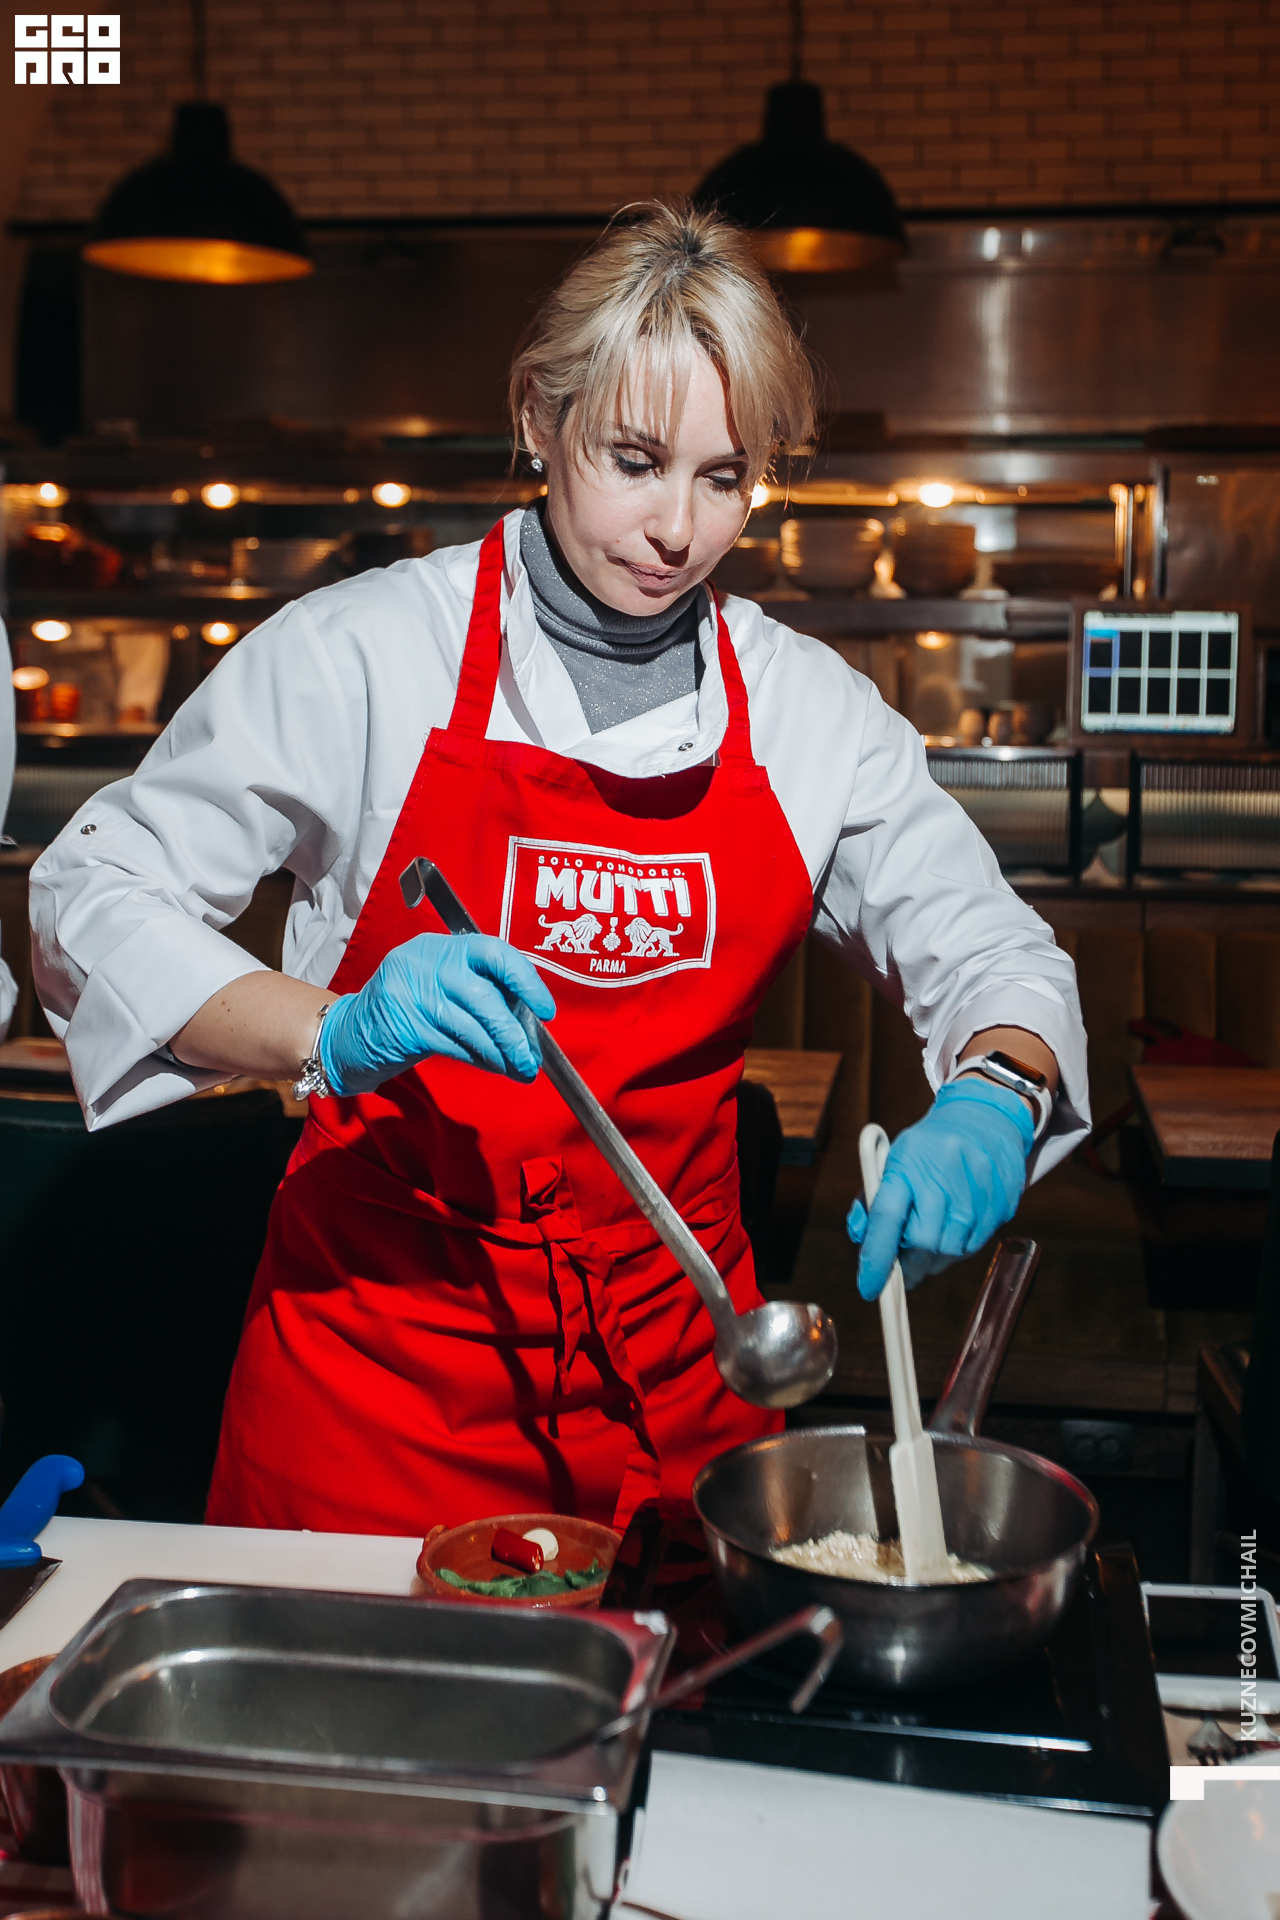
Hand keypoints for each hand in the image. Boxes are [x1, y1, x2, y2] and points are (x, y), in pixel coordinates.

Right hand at [320, 932, 555, 1095]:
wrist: (347, 1035)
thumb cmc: (405, 1013)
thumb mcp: (439, 987)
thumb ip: (478, 991)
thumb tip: (528, 1018)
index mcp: (440, 946)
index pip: (493, 952)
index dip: (525, 980)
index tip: (545, 1008)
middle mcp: (424, 962)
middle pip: (484, 995)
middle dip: (514, 1030)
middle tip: (532, 1056)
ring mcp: (410, 992)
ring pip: (472, 1024)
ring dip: (501, 1051)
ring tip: (519, 1068)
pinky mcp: (404, 1024)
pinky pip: (454, 1044)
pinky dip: (479, 1059)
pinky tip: (494, 1067)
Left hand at [845, 1078, 1034, 1300]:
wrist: (984, 1118)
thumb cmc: (929, 1146)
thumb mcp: (894, 1161)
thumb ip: (873, 1201)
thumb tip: (861, 1239)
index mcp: (908, 1165)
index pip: (887, 1219)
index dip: (877, 1258)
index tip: (870, 1288)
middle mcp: (945, 1178)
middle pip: (923, 1243)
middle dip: (908, 1262)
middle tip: (902, 1265)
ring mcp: (977, 1192)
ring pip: (950, 1252)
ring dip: (933, 1258)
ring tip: (929, 1239)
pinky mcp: (1001, 1204)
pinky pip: (974, 1246)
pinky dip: (957, 1249)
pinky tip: (953, 1230)